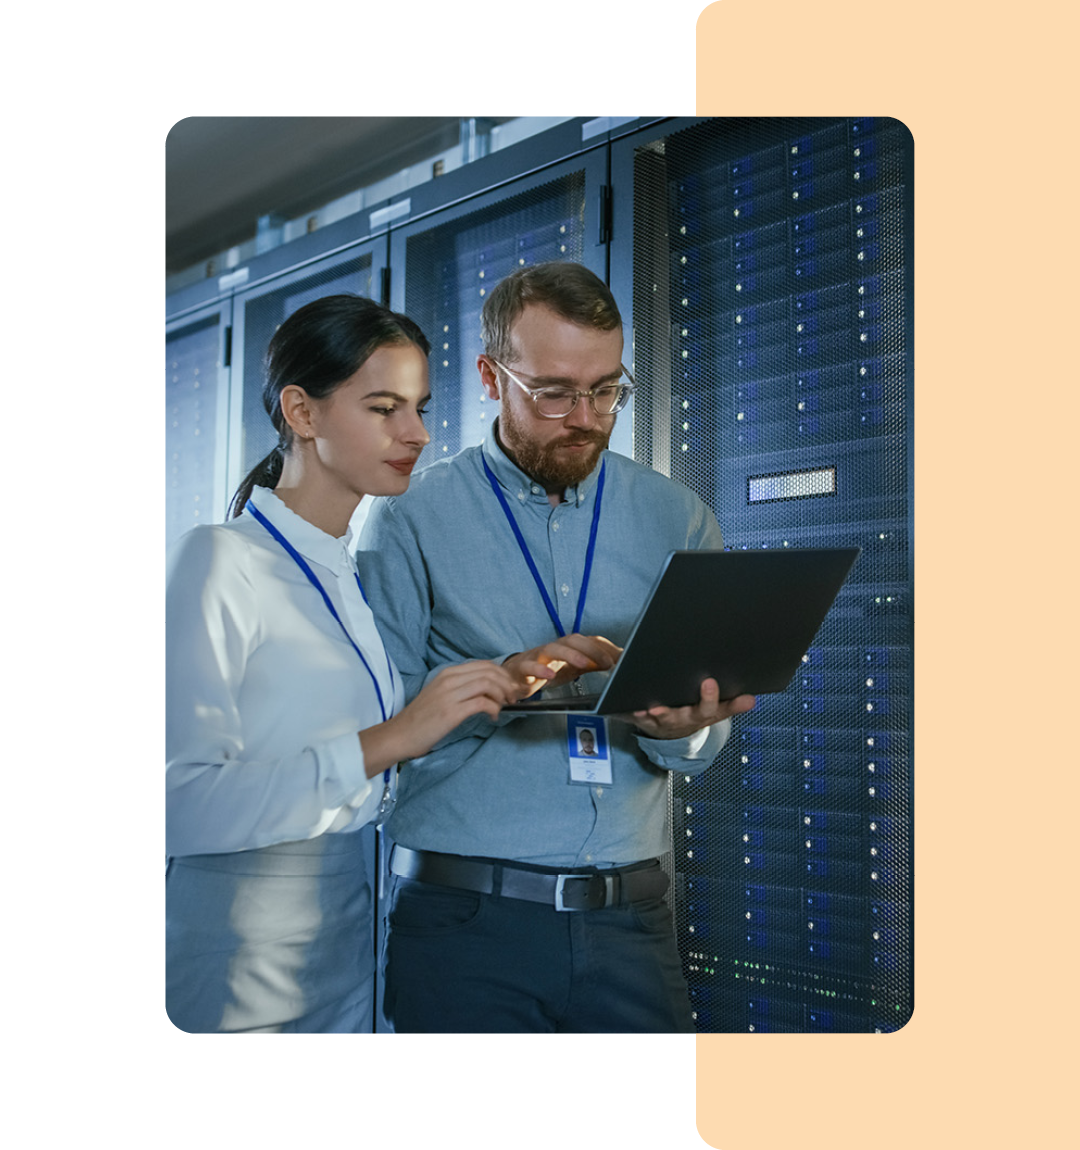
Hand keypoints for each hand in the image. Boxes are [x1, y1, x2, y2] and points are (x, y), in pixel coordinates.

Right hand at [359, 660, 524, 773]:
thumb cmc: (421, 719)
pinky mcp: (451, 711)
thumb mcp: (441, 694)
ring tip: (504, 706)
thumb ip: (461, 687)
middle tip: (513, 697)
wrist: (400, 734)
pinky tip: (493, 717)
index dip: (503, 674)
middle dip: (507, 683)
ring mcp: (450, 694)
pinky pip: (482, 703)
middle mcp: (449, 679)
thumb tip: (487, 690)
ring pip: (488, 683)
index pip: (484, 664)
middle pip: (489, 671)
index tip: (510, 687)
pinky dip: (494, 709)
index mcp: (448, 673)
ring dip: (502, 695)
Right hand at [503, 634, 622, 698]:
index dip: (603, 649)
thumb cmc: (546, 669)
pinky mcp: (522, 667)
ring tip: (583, 664)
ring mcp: (537, 656)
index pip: (587, 641)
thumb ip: (593, 664)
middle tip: (606, 663)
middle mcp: (553, 648)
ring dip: (569, 655)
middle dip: (590, 649)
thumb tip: (617, 661)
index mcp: (566, 647)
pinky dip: (539, 670)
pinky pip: (529, 666)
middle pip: (572, 640)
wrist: (513, 676)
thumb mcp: (573, 667)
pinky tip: (549, 676)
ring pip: (552, 649)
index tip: (619, 660)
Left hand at [616, 678, 755, 740]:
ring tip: (647, 708)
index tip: (709, 682)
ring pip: (656, 719)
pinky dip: (630, 713)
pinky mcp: (642, 720)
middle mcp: (680, 720)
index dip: (709, 697)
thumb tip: (752, 700)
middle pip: (679, 716)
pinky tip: (627, 706)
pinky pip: (634, 717)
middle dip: (674, 710)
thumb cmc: (694, 714)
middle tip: (665, 704)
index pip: (708, 708)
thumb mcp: (715, 712)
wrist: (673, 735)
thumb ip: (733, 705)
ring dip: (651, 714)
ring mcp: (660, 722)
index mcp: (699, 715)